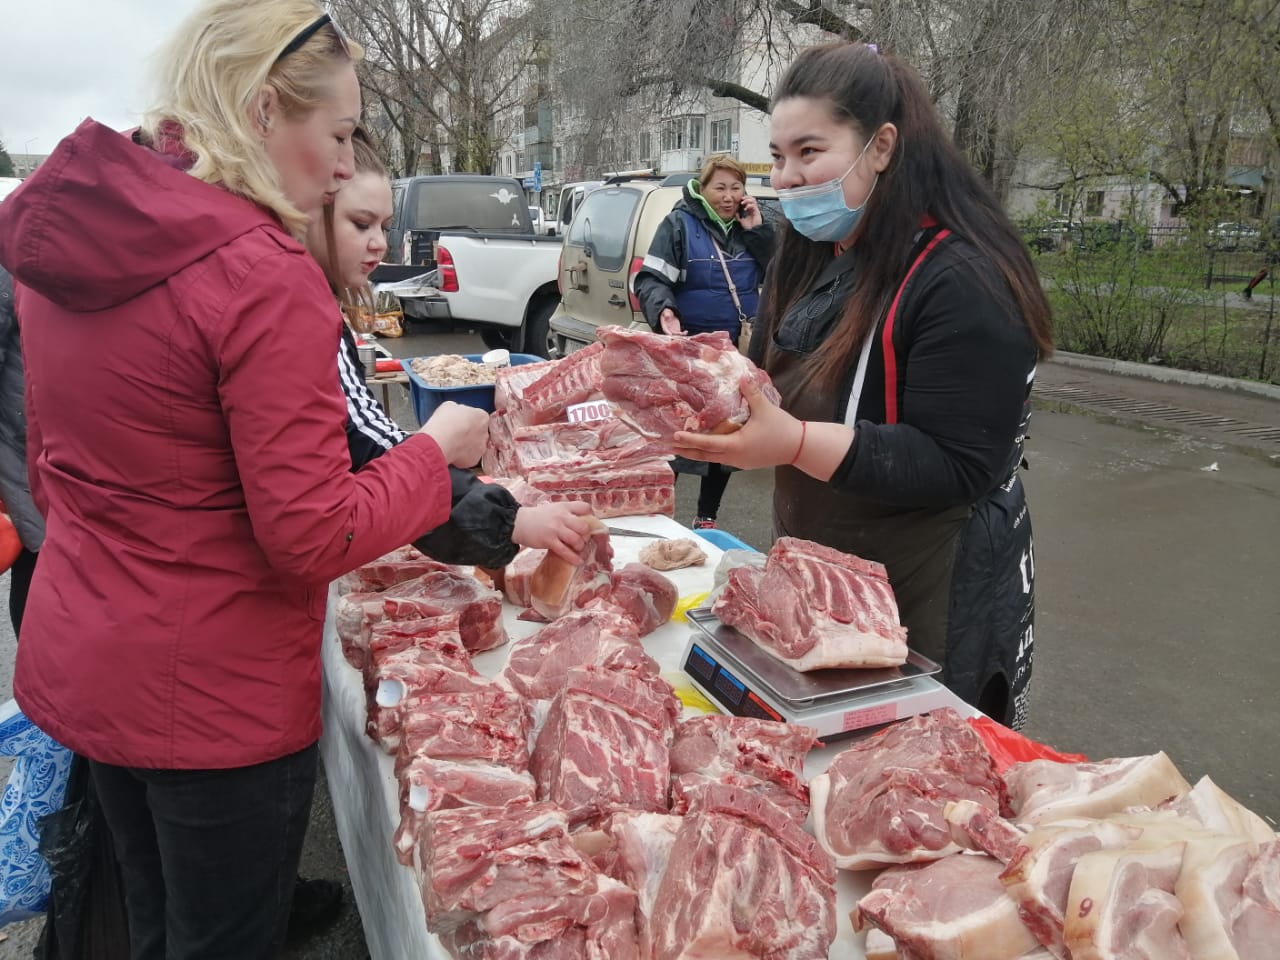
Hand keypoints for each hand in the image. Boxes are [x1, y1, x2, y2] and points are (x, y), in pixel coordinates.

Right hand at [418, 401, 488, 466]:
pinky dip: (462, 456)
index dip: (468, 419)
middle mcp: (485, 433)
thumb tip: (458, 413)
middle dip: (469, 433)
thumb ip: (459, 410)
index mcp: (482, 417)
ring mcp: (481, 448)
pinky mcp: (474, 461)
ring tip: (453, 444)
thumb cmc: (445, 421)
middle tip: (456, 433)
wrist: (440, 441)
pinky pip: (468, 457)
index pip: (478, 417)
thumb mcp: (450, 406)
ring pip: (475, 446)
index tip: (460, 421)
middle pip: (479, 432)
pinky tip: (452, 452)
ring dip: (466, 445)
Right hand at [512, 501, 593, 564]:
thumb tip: (582, 523)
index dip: (591, 516)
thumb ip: (567, 513)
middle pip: (584, 526)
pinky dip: (574, 558)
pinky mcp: (549, 541)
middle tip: (584, 539)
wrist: (518, 523)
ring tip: (578, 548)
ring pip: (576, 539)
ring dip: (580, 546)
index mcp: (563, 507)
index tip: (591, 523)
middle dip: (587, 535)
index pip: (584, 508)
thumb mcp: (553, 509)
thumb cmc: (537, 517)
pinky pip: (565, 551)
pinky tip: (578, 561)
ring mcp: (555, 529)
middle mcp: (561, 517)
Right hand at [659, 309, 685, 335]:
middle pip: (672, 334)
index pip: (665, 330)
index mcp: (664, 326)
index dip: (668, 332)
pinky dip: (683, 333)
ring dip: (681, 335)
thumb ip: (666, 314)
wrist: (669, 315)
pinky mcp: (677, 331)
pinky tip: (686, 331)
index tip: (671, 334)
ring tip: (685, 332)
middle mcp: (668, 330)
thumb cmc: (666, 313)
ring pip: (677, 335)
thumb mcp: (666, 313)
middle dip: (676, 335)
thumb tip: (667, 316)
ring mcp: (673, 331)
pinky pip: (680, 334)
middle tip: (680, 333)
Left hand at [671, 376, 799, 469]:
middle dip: (685, 450)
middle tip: (667, 445)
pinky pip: (721, 457)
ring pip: (712, 458)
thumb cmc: (782, 429)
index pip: (708, 444)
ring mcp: (738, 462)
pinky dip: (709, 452)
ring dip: (696, 452)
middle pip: (704, 456)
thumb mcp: (765, 409)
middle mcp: (734, 458)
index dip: (690, 440)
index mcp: (736, 446)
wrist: (799, 447)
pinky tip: (705, 445)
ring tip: (680, 446)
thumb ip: (751, 393)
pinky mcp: (744, 462)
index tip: (675, 437)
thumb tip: (741, 376)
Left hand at [737, 196, 763, 230]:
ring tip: (743, 203)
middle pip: (752, 199)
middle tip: (742, 199)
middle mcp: (754, 209)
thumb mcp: (741, 221)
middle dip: (747, 197)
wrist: (752, 231)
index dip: (745, 198)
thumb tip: (735, 213)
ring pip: (754, 201)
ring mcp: (756, 210)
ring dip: (747, 200)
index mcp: (751, 210)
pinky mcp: (757, 212)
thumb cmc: (749, 227)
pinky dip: (749, 205)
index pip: (749, 201)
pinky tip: (745, 208)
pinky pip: (754, 206)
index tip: (740, 199)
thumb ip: (738, 217)